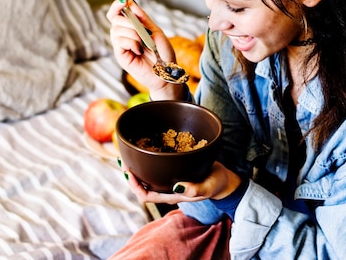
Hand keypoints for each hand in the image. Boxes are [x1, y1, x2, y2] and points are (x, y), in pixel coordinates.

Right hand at [106, 0, 182, 99]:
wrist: (166, 72)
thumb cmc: (163, 53)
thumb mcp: (155, 32)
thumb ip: (143, 18)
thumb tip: (131, 3)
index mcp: (131, 28)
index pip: (116, 13)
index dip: (117, 5)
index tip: (124, 2)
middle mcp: (124, 35)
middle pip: (114, 19)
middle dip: (128, 21)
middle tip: (142, 30)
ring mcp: (121, 45)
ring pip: (116, 29)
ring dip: (133, 33)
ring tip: (143, 43)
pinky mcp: (120, 55)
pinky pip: (120, 41)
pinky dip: (131, 42)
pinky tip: (139, 50)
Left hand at [119, 160, 243, 205]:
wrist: (222, 179)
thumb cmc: (215, 183)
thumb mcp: (208, 186)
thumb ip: (195, 188)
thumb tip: (177, 187)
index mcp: (171, 195)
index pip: (146, 196)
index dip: (134, 185)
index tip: (129, 171)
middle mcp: (167, 189)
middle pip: (141, 187)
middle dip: (130, 176)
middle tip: (123, 160)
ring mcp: (169, 181)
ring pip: (147, 178)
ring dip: (136, 169)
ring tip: (128, 156)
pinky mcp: (173, 171)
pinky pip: (155, 169)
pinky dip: (147, 161)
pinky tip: (144, 150)